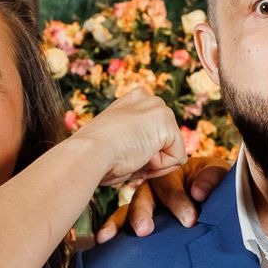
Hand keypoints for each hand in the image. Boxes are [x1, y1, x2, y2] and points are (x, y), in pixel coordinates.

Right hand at [71, 88, 186, 186]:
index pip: (154, 135)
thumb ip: (138, 142)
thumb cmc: (96, 155)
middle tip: (125, 154)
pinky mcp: (168, 125)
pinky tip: (140, 156)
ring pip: (173, 152)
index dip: (141, 153)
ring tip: (131, 155)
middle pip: (167, 143)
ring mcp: (160, 109)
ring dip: (155, 164)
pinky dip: (160, 167)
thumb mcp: (117, 141)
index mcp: (135, 101)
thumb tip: (156, 156)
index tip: (120, 150)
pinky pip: (178, 158)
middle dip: (150, 158)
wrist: (89, 152)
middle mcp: (150, 99)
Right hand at [94, 154, 231, 242]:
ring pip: (128, 211)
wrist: (220, 203)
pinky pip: (124, 226)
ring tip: (106, 238)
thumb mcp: (220, 176)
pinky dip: (112, 232)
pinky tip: (101, 243)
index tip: (190, 220)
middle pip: (143, 196)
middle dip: (141, 212)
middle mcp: (155, 187)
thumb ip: (213, 179)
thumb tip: (197, 192)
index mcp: (174, 173)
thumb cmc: (219, 186)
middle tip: (144, 230)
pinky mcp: (142, 223)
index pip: (171, 185)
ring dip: (117, 223)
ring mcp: (147, 205)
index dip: (178, 202)